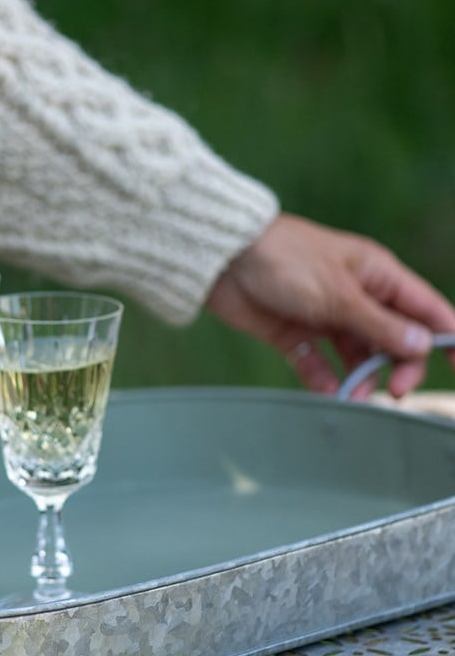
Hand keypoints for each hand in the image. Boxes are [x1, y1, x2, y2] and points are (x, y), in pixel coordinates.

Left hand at [205, 213, 454, 396]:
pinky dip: (324, 379)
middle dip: (399, 366)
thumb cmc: (285, 259)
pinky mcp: (294, 334)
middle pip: (395, 339)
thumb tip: (423, 345)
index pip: (428, 310)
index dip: (448, 339)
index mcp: (378, 276)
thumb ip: (379, 324)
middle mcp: (356, 297)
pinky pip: (317, 364)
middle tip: (392, 390)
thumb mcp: (338, 294)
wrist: (223, 259)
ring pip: (356, 356)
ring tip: (354, 396)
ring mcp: (325, 316)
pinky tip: (329, 393)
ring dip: (361, 378)